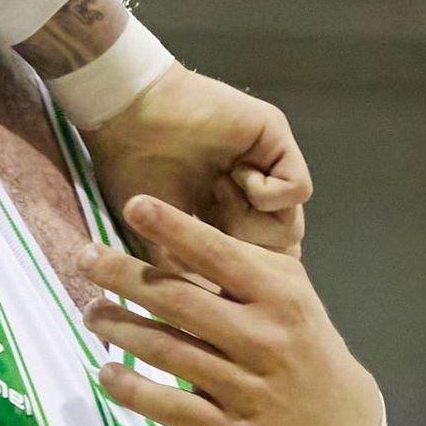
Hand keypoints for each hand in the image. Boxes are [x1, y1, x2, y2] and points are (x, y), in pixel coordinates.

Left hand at [80, 194, 383, 425]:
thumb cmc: (302, 342)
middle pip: (181, 302)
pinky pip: (171, 407)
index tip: (133, 205)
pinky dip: (133, 389)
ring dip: (120, 327)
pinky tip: (107, 371)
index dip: (175, 229)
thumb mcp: (288, 294)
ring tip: (90, 311)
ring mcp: (247, 388)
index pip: (219, 256)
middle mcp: (263, 339)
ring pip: (169, 352)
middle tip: (85, 258)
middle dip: (126, 276)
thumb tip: (174, 225)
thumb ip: (239, 264)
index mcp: (279, 296)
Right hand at [84, 64, 309, 256]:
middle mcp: (248, 193)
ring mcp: (265, 167)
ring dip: (253, 222)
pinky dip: (267, 193)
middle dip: (246, 251)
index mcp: (222, 214)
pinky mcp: (276, 141)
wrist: (128, 116)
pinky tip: (232, 178)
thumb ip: (187, 271)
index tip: (209, 271)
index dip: (235, 274)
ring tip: (217, 200)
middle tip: (214, 232)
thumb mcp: (159, 236)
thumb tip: (206, 309)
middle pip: (278, 247)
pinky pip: (297, 188)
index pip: (253, 259)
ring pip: (292, 222)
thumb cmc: (132, 171)